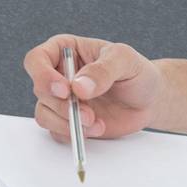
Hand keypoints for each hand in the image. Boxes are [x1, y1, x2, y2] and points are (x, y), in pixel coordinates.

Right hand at [23, 34, 163, 141]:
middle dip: (63, 106)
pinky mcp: (69, 121)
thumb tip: (78, 87)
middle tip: (88, 114)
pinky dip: (74, 135)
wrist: (150, 100)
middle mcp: (58, 75)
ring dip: (67, 123)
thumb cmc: (136, 72)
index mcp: (64, 51)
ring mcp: (62, 100)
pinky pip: (57, 132)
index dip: (43, 76)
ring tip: (95, 123)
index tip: (65, 90)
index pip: (36, 60)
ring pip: (44, 114)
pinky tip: (97, 129)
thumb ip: (102, 70)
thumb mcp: (125, 60)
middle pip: (40, 90)